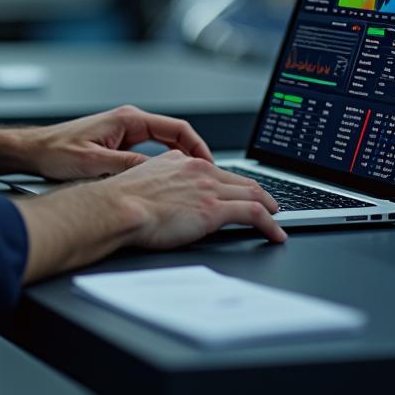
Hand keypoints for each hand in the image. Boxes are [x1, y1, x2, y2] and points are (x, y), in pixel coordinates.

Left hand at [26, 105, 212, 180]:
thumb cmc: (55, 151)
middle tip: (207, 175)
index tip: (208, 164)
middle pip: (174, 135)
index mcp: (128, 119)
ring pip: (163, 144)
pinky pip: (149, 151)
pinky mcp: (117, 143)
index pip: (177, 128)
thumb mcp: (94, 162)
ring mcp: (123, 132)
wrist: (33, 151)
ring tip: (191, 180)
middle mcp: (128, 122)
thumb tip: (157, 173)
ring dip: (179, 160)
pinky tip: (165, 181)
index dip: (197, 146)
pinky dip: (162, 164)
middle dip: (193, 154)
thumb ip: (127, 165)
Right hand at [95, 149, 286, 246]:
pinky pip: (254, 213)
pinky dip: (270, 223)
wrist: (118, 207)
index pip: (215, 170)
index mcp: (179, 161)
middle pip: (238, 179)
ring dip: (268, 206)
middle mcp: (198, 169)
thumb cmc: (122, 202)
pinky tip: (276, 233)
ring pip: (252, 193)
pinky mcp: (215, 209)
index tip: (237, 190)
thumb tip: (168, 199)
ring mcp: (208, 187)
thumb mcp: (144, 181)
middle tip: (267, 204)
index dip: (232, 182)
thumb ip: (162, 184)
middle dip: (257, 192)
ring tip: (276, 218)